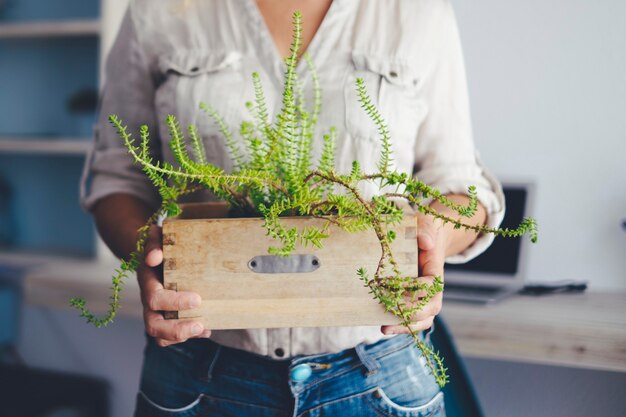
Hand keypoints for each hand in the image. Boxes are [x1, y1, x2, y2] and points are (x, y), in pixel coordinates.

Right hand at [139, 225, 209, 346]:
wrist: (155, 256)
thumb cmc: (161, 246)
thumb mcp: (157, 239)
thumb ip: (154, 244)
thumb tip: (154, 257)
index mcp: (147, 282)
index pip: (155, 298)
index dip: (174, 302)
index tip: (197, 299)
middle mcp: (148, 301)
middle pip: (153, 325)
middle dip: (176, 329)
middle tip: (200, 325)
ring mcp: (155, 312)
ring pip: (159, 335)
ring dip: (181, 336)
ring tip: (204, 329)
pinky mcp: (165, 318)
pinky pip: (170, 336)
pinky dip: (188, 336)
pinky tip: (206, 330)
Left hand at [381, 213, 446, 334]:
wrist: (426, 237)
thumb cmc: (423, 230)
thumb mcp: (425, 224)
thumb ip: (425, 230)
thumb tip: (425, 242)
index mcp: (436, 271)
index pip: (431, 286)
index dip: (415, 288)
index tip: (394, 284)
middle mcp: (433, 289)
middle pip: (430, 309)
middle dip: (410, 314)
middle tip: (389, 310)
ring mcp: (425, 298)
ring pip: (422, 320)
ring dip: (404, 327)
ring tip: (384, 328)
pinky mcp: (414, 302)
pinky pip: (412, 320)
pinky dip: (400, 326)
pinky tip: (382, 325)